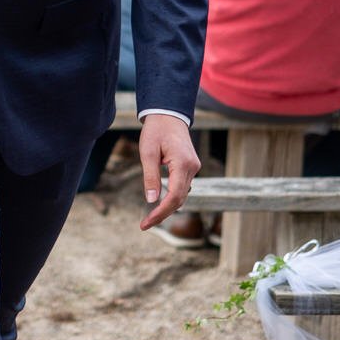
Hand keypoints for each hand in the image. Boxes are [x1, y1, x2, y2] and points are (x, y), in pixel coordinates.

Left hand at [136, 113, 199, 233]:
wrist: (168, 115)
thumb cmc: (156, 131)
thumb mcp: (147, 152)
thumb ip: (150, 177)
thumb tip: (152, 200)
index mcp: (182, 164)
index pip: (174, 196)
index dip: (161, 212)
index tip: (147, 223)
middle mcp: (192, 168)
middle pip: (180, 199)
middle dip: (163, 213)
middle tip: (145, 225)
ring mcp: (194, 168)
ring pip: (182, 195)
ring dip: (168, 207)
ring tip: (150, 217)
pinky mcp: (191, 167)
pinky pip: (182, 187)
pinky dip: (172, 197)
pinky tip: (160, 203)